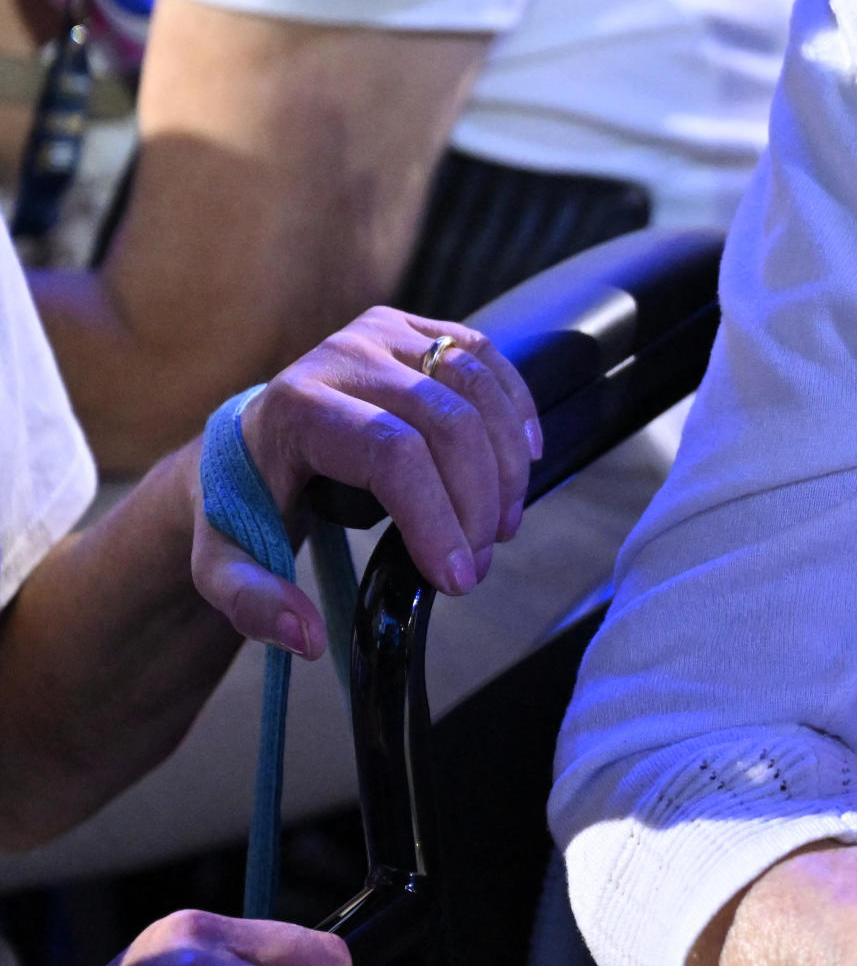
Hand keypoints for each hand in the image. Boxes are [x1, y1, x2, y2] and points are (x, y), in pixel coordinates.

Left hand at [194, 308, 538, 654]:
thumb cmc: (244, 503)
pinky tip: (525, 460)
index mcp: (297, 407)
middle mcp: (344, 355)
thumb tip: (306, 636)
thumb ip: (251, 603)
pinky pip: (485, 357)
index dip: (437, 518)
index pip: (394, 454)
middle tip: (478, 564)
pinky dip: (516, 410)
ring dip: (506, 463)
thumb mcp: (222, 562)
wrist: (249, 440)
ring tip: (501, 525)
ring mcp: (384, 333)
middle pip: (447, 421)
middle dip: (478, 501)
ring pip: (476, 387)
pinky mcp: (416, 329)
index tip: (456, 579)